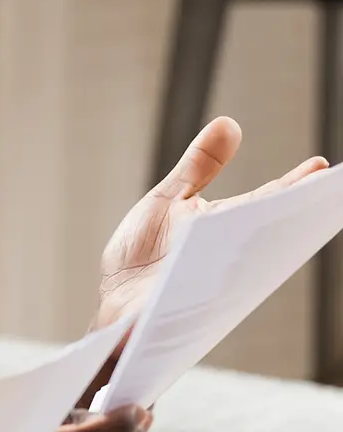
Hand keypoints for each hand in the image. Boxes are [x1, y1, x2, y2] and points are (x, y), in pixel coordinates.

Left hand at [93, 116, 327, 329]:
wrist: (110, 298)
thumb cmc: (143, 252)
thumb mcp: (171, 199)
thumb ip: (200, 166)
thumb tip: (229, 123)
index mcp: (223, 226)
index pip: (264, 203)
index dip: (292, 187)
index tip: (319, 167)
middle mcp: (223, 255)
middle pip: (263, 234)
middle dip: (292, 216)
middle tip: (320, 196)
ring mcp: (207, 283)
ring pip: (243, 269)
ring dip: (262, 252)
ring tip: (282, 225)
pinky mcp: (182, 308)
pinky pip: (203, 297)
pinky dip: (214, 285)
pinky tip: (223, 268)